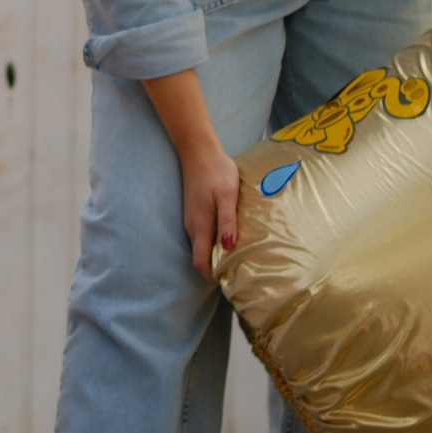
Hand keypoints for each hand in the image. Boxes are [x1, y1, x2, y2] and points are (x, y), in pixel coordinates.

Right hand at [176, 138, 240, 279]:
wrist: (198, 151)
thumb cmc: (216, 171)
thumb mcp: (226, 195)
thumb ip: (227, 220)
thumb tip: (228, 246)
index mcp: (200, 226)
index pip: (200, 262)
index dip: (212, 275)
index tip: (230, 281)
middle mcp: (193, 227)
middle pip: (201, 257)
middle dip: (216, 269)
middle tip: (239, 272)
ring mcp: (192, 220)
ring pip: (202, 246)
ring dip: (216, 255)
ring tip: (238, 257)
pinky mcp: (195, 213)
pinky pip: (203, 235)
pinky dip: (214, 243)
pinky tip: (229, 238)